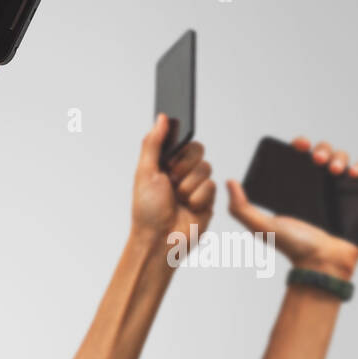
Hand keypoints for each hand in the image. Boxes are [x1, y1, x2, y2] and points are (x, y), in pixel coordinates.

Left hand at [132, 113, 215, 255]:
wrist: (159, 241)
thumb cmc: (147, 209)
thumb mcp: (145, 171)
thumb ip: (154, 142)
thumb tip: (163, 118)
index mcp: (165, 163)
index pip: (181, 140)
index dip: (179, 145)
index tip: (172, 155)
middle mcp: (181, 171)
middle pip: (197, 150)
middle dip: (184, 165)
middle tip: (171, 179)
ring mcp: (196, 185)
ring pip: (205, 168)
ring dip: (189, 184)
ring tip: (178, 198)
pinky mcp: (208, 199)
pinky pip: (212, 186)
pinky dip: (199, 197)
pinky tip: (189, 207)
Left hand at [227, 137, 357, 279]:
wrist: (321, 265)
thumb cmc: (292, 247)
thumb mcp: (261, 226)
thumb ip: (241, 208)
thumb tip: (229, 181)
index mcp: (297, 186)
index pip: (300, 156)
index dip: (301, 144)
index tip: (299, 146)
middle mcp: (318, 186)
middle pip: (323, 153)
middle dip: (322, 149)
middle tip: (317, 161)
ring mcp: (339, 192)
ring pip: (343, 160)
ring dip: (340, 156)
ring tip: (335, 170)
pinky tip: (354, 173)